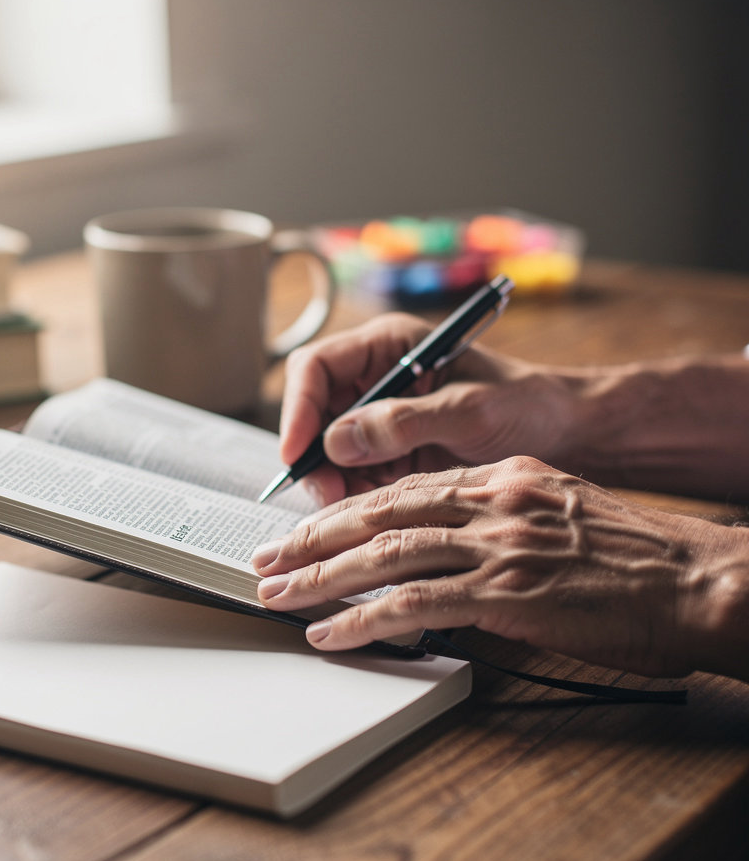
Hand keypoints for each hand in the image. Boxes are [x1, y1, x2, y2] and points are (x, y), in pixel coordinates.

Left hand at [253, 456, 748, 679]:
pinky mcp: (508, 592)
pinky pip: (416, 604)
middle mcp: (491, 500)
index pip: (401, 490)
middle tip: (266, 560)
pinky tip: (329, 633)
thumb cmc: (631, 560)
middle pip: (379, 513)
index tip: (305, 533)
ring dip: (321, 578)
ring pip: (385, 554)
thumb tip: (441, 555)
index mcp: (500, 478)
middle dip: (312, 539)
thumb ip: (494, 525)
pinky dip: (364, 619)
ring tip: (276, 597)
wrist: (697, 581)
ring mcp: (498, 545)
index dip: (343, 512)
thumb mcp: (556, 515)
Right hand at [280, 313, 584, 503]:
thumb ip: (404, 421)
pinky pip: (351, 477)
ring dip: (330, 482)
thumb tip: (338, 440)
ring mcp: (379, 421)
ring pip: (326, 452)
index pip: (316, 368)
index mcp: (388, 346)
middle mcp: (375, 380)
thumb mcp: (469, 408)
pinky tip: (368, 514)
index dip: (298, 408)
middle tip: (325, 494)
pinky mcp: (388, 456)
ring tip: (348, 509)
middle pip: (313, 414)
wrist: (563, 435)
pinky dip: (351, 498)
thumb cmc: (526, 404)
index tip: (297, 452)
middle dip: (312, 455)